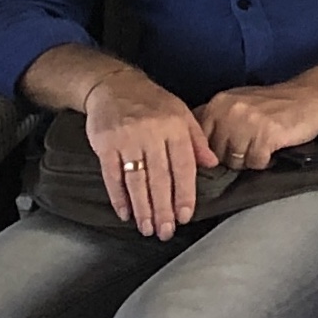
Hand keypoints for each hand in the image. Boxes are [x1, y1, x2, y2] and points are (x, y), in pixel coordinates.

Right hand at [82, 68, 216, 239]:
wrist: (114, 85)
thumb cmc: (152, 102)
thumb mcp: (182, 114)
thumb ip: (197, 140)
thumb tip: (213, 164)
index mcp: (175, 128)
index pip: (183, 167)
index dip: (184, 194)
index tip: (185, 216)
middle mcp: (152, 134)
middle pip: (159, 178)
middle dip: (163, 208)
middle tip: (166, 231)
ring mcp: (127, 140)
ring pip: (136, 180)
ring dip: (142, 208)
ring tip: (147, 228)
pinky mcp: (105, 144)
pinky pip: (112, 175)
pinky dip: (118, 197)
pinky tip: (125, 213)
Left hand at [197, 81, 317, 173]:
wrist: (312, 96)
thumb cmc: (276, 104)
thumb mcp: (238, 102)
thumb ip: (216, 119)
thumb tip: (194, 145)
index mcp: (218, 103)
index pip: (198, 138)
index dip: (209, 150)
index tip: (222, 151)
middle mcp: (228, 111)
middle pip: (216, 153)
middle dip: (231, 156)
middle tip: (249, 146)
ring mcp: (246, 123)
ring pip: (235, 161)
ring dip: (249, 159)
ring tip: (262, 146)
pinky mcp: (265, 136)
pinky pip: (255, 162)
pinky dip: (265, 160)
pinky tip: (273, 148)